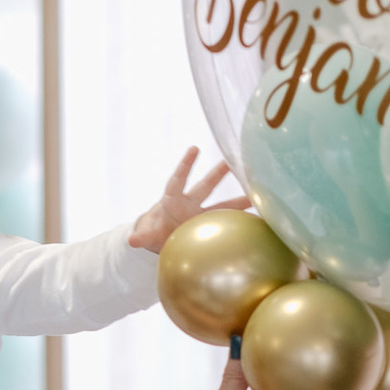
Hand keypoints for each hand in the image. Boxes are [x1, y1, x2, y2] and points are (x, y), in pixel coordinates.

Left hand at [128, 146, 249, 252]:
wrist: (164, 238)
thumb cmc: (154, 231)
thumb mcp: (147, 235)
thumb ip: (142, 236)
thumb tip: (132, 240)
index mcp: (172, 201)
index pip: (178, 180)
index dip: (185, 165)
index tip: (194, 149)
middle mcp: (190, 203)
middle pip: (204, 185)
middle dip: (216, 173)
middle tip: (231, 161)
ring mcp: (202, 214)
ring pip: (221, 204)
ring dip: (237, 201)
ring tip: (255, 194)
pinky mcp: (210, 225)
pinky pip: (226, 222)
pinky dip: (239, 222)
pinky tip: (257, 221)